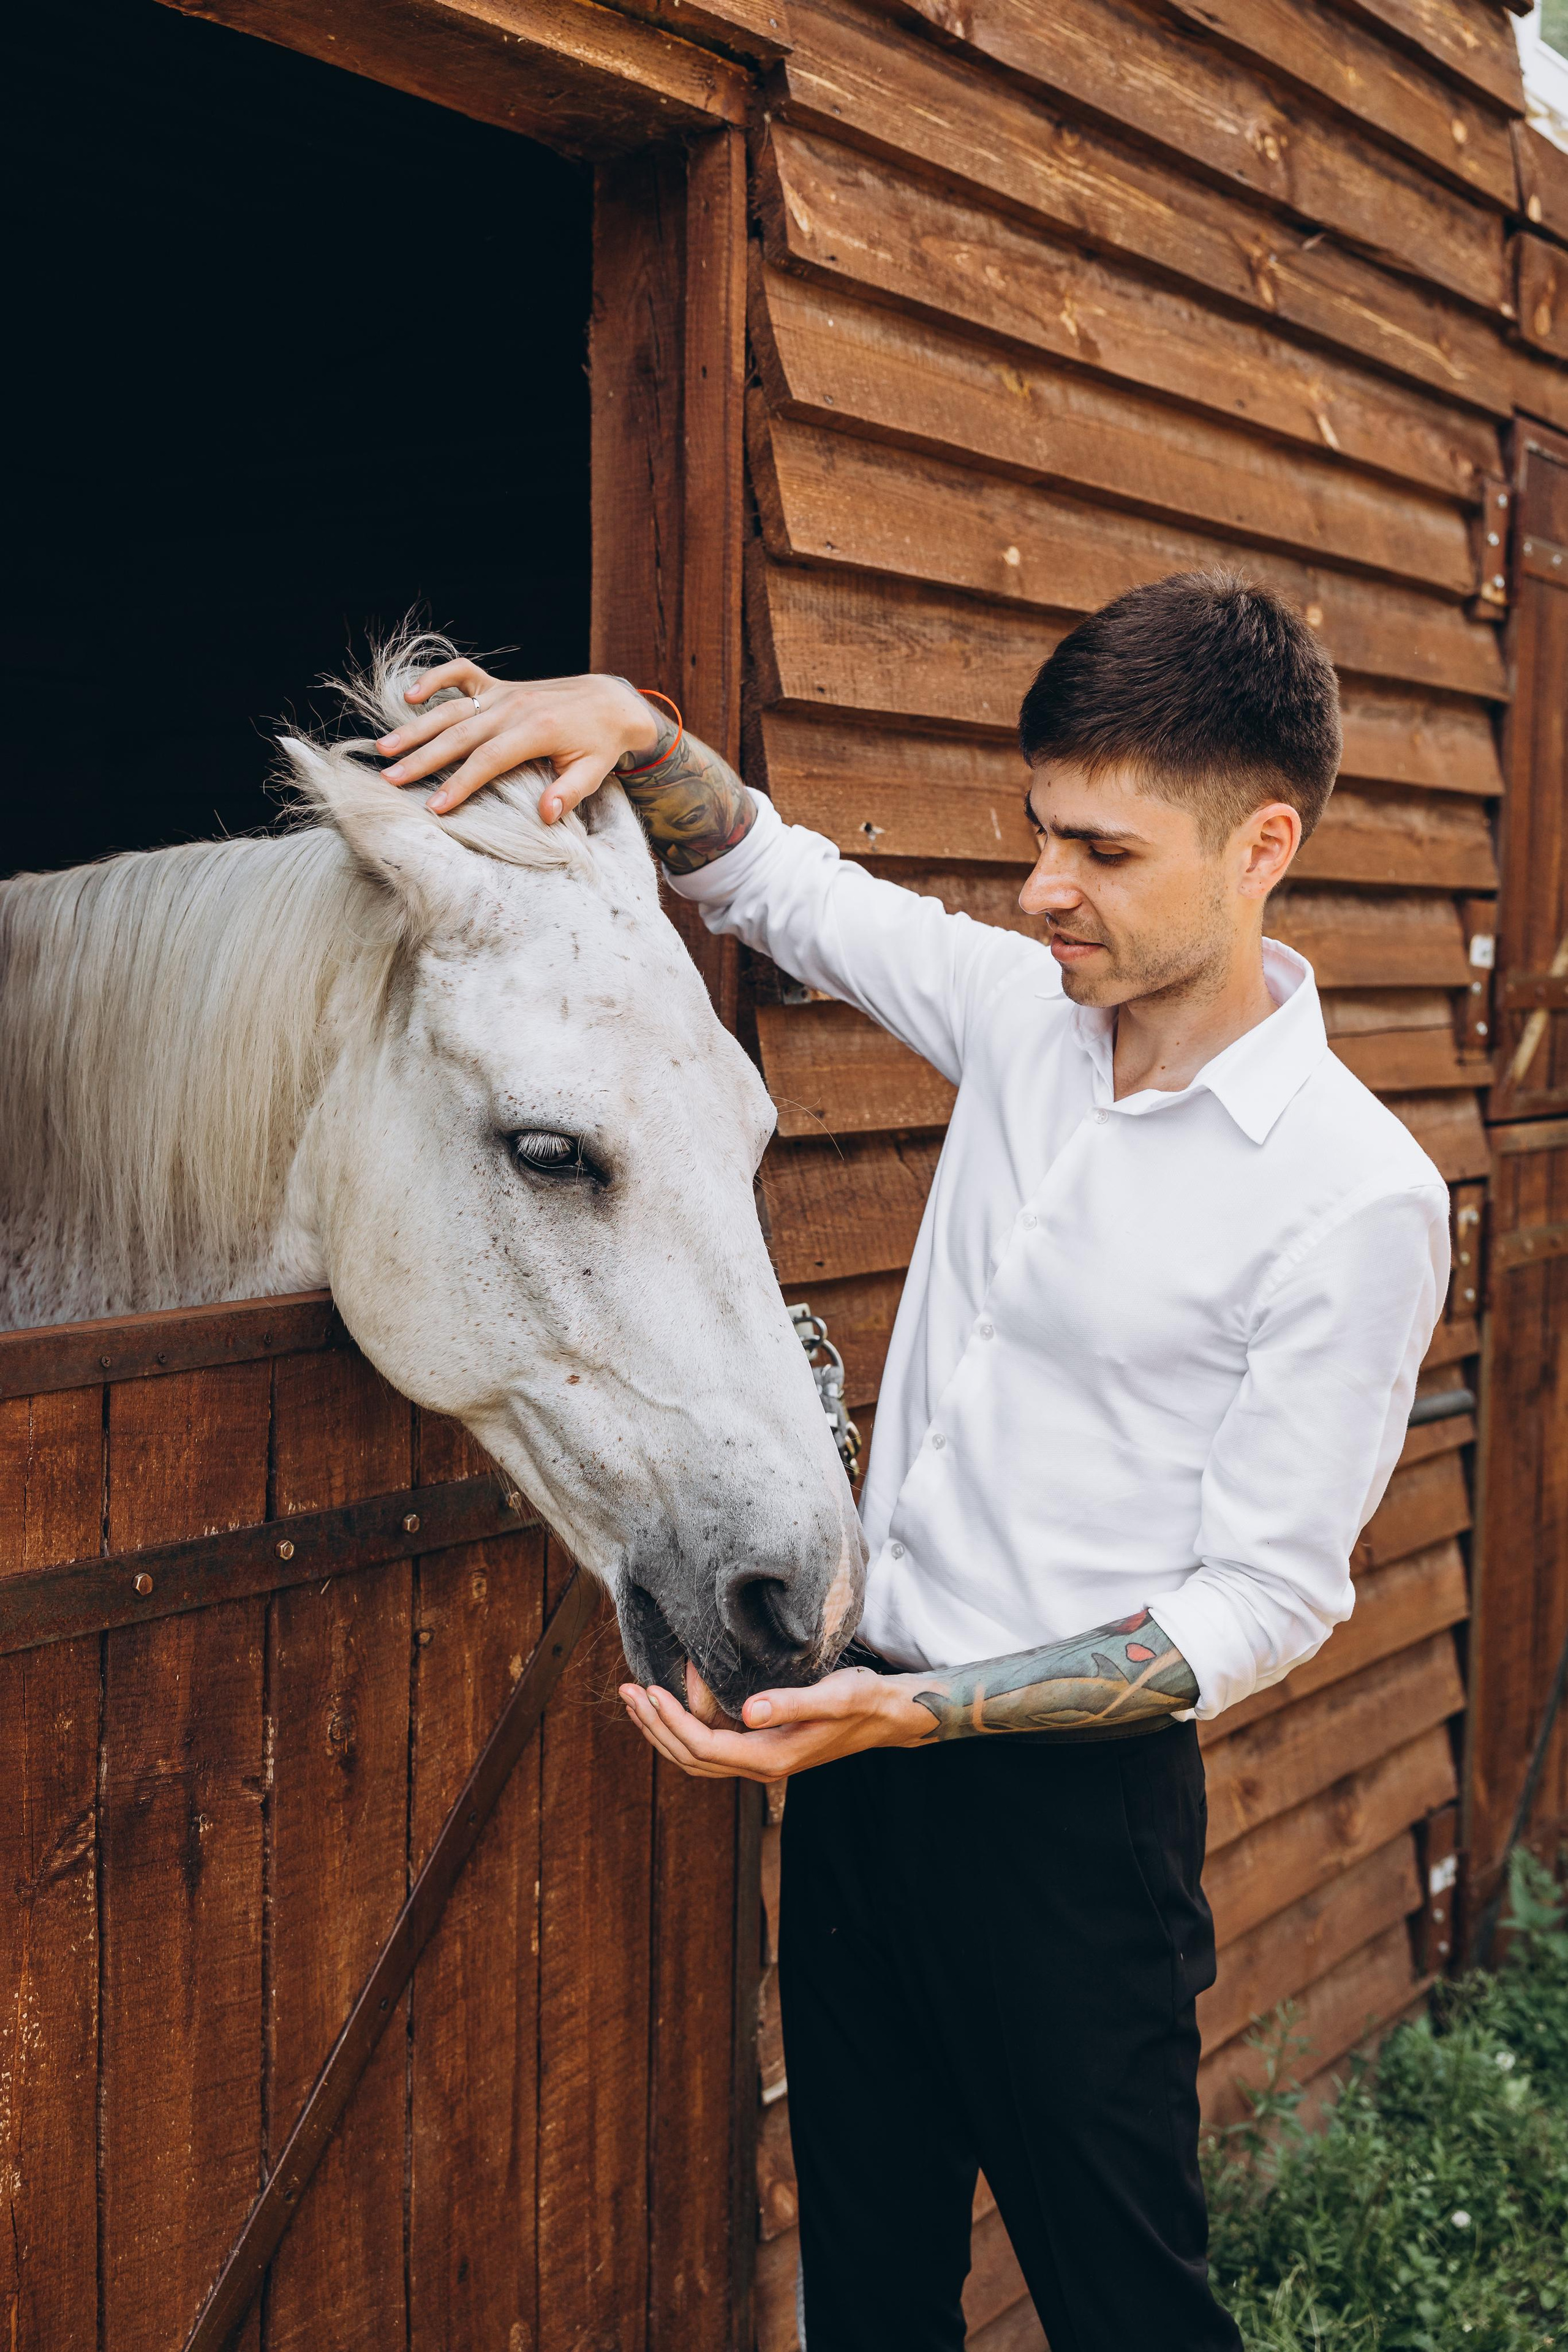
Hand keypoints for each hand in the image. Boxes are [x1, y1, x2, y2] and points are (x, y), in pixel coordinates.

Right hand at [376, 663, 658, 820]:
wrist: (611, 701)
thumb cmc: (600, 743)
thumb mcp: (594, 771)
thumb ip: (569, 792)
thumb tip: (546, 816)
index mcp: (536, 729)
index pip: (489, 760)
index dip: (460, 783)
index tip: (434, 807)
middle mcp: (514, 707)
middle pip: (459, 735)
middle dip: (422, 759)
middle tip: (390, 780)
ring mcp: (504, 693)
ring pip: (451, 710)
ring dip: (416, 728)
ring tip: (385, 749)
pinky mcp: (499, 686)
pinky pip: (461, 675)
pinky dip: (435, 680)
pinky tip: (409, 696)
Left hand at [618, 1665, 936, 1780]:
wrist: (886, 1717)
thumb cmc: (861, 1702)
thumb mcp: (831, 1697)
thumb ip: (790, 1704)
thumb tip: (747, 1712)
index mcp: (769, 1758)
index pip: (702, 1747)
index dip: (670, 1721)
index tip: (647, 1690)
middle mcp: (759, 1766)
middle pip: (689, 1757)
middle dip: (654, 1727)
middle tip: (626, 1693)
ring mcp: (759, 1759)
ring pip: (696, 1755)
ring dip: (664, 1729)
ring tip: (638, 1699)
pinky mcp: (762, 1746)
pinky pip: (711, 1745)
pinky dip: (685, 1727)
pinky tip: (674, 1703)